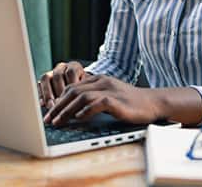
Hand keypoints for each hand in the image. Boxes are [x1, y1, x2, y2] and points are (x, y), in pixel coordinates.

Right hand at [38, 61, 86, 108]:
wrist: (78, 88)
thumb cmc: (83, 89)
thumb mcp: (86, 88)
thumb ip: (83, 92)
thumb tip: (79, 103)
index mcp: (74, 67)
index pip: (71, 72)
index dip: (70, 84)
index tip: (72, 97)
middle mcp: (62, 67)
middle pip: (57, 75)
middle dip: (58, 91)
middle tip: (59, 103)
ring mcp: (51, 72)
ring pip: (46, 78)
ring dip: (48, 93)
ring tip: (50, 105)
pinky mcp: (44, 80)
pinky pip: (39, 84)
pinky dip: (40, 94)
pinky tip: (42, 104)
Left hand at [43, 74, 163, 125]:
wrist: (153, 102)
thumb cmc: (131, 102)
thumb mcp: (110, 95)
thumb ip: (94, 98)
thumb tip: (75, 110)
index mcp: (99, 79)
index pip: (73, 87)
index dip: (59, 99)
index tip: (50, 112)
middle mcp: (102, 81)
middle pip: (73, 90)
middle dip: (58, 105)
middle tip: (48, 119)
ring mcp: (109, 89)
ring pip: (81, 96)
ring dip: (66, 110)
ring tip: (58, 121)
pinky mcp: (116, 100)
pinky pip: (96, 104)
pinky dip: (85, 111)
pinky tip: (78, 118)